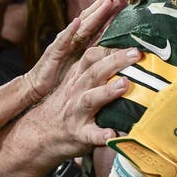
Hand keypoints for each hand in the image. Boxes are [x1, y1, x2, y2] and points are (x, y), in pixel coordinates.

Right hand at [24, 0, 120, 103]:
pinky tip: (75, 22)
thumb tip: (116, 53)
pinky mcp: (53, 54)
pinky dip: (69, 31)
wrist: (35, 88)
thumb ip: (96, 57)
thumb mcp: (82, 66)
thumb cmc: (60, 78)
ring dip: (93, 14)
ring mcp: (62, 44)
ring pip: (80, 26)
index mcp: (80, 42)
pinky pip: (61, 41)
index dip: (107, 11)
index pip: (95, 23)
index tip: (120, 0)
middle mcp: (72, 39)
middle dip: (102, 5)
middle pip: (89, 19)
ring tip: (105, 2)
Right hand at [26, 44, 141, 157]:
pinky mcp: (79, 134)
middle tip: (136, 53)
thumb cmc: (68, 104)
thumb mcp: (77, 82)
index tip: (132, 41)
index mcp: (79, 77)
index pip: (93, 56)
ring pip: (91, 99)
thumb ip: (97, 68)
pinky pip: (90, 135)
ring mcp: (77, 112)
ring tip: (124, 85)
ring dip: (107, 91)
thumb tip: (126, 52)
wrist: (40, 134)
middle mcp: (77, 91)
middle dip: (116, 61)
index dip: (111, 47)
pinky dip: (101, 135)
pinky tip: (113, 135)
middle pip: (95, 72)